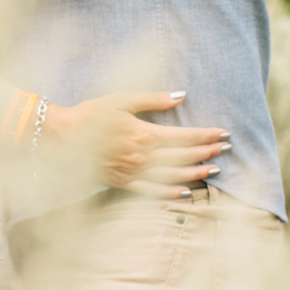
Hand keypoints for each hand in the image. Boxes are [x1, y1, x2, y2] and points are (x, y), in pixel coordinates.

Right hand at [50, 92, 227, 195]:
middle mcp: (142, 156)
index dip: (206, 136)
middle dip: (207, 152)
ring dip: (196, 173)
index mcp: (144, 133)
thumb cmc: (91, 114)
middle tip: (226, 149)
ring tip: (214, 170)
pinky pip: (152, 192)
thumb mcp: (122, 100)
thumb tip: (181, 95)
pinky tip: (186, 193)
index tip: (224, 133)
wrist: (63, 137)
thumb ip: (153, 99)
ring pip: (173, 175)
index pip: (184, 137)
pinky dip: (171, 193)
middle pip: (183, 156)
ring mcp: (133, 172)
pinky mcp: (123, 183)